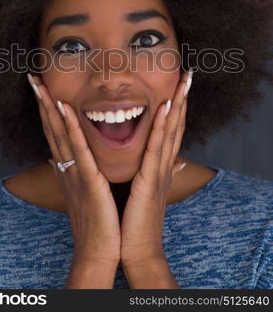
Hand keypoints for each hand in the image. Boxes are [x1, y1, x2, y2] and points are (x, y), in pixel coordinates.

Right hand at [27, 73, 120, 265]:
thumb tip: (56, 159)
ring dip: (49, 107)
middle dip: (42, 102)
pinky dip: (69, 127)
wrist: (98, 253)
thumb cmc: (95, 224)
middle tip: (33, 78)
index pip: (55, 133)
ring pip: (59, 133)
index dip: (47, 110)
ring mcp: (73, 172)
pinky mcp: (86, 180)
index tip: (42, 89)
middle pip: (51, 128)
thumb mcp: (81, 193)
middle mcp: (65, 167)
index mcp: (68, 169)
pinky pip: (77, 149)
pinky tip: (63, 107)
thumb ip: (71, 172)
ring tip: (40, 84)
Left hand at [120, 69, 192, 264]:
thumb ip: (152, 173)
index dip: (177, 107)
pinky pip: (156, 147)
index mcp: (159, 167)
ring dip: (178, 103)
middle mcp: (163, 165)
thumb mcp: (145, 192)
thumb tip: (170, 165)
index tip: (179, 85)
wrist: (134, 249)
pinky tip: (167, 106)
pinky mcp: (150, 180)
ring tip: (183, 81)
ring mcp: (159, 171)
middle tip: (188, 74)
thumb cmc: (135, 220)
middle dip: (182, 99)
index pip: (170, 131)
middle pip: (176, 125)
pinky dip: (163, 125)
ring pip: (171, 131)